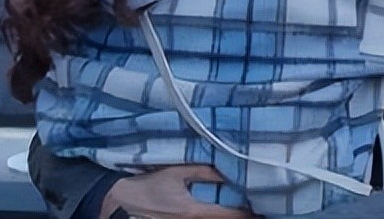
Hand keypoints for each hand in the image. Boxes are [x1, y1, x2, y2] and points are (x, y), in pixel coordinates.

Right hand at [100, 165, 254, 218]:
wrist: (120, 203)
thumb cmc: (146, 187)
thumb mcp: (174, 173)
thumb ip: (201, 171)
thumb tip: (225, 168)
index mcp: (194, 212)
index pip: (230, 215)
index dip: (249, 212)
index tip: (263, 205)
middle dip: (242, 215)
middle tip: (257, 206)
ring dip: (228, 215)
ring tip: (244, 207)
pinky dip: (215, 215)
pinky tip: (221, 209)